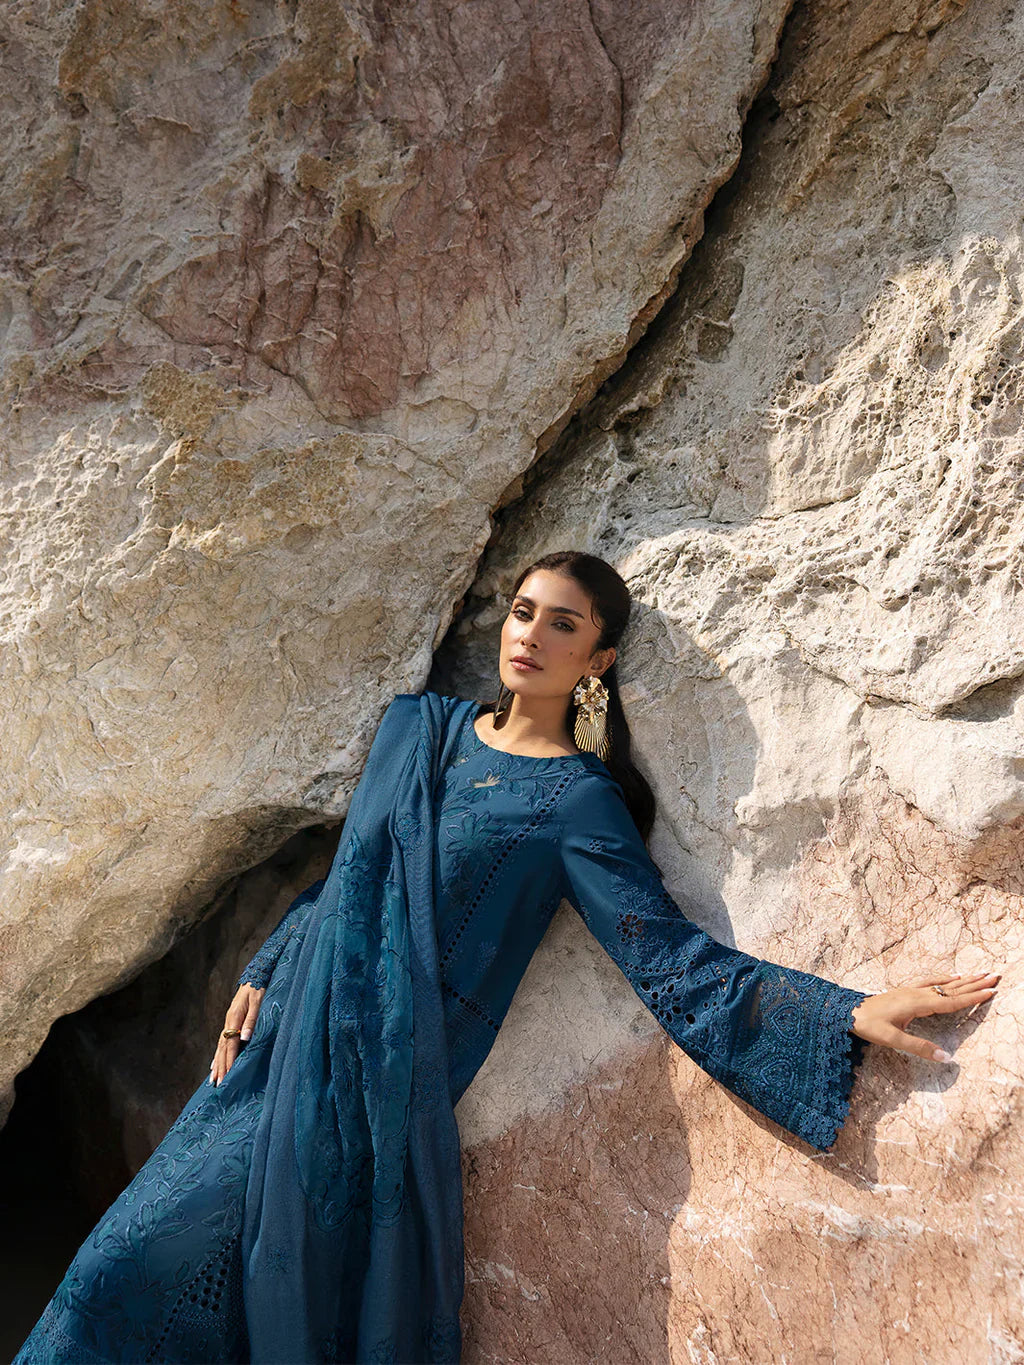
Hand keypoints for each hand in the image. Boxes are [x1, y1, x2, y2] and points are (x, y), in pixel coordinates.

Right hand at [210, 982, 265, 1084]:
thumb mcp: (258, 1002)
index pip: (230, 1044)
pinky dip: (218, 1054)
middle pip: (222, 1048)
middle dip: (220, 1067)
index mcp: (234, 1018)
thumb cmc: (260, 988)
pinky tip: (214, 1063)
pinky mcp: (232, 1021)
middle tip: (217, 1085)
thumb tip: (245, 1038)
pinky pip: (222, 1041)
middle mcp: (229, 1022)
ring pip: (220, 1047)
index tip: (227, 1076)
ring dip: (217, 1063)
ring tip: (212, 1079)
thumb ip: (252, 1020)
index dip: (229, 1061)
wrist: (256, 975)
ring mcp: (229, 1022)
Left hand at [850, 972, 999, 1061]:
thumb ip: (920, 1048)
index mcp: (917, 1004)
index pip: (951, 1001)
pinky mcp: (906, 990)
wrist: (848, 1010)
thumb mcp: (893, 1040)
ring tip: (980, 974)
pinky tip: (951, 976)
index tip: (991, 991)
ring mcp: (911, 990)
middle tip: (995, 976)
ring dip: (963, 979)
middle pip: (952, 988)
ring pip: (943, 983)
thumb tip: (947, 1057)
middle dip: (974, 983)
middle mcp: (917, 993)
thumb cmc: (869, 1025)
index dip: (973, 997)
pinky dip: (945, 978)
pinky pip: (930, 981)